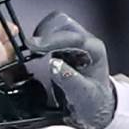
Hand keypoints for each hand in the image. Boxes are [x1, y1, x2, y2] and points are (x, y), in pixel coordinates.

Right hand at [28, 11, 115, 128]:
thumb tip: (54, 65)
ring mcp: (75, 40)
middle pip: (62, 23)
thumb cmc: (94, 100)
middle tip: (32, 48)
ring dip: (42, 35)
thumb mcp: (85, 96)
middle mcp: (86, 41)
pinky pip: (50, 32)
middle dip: (45, 33)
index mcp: (95, 50)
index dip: (52, 39)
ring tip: (34, 50)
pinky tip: (37, 51)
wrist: (97, 105)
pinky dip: (41, 38)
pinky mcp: (65, 43)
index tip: (34, 45)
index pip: (73, 37)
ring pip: (55, 24)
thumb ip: (70, 80)